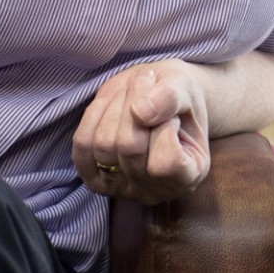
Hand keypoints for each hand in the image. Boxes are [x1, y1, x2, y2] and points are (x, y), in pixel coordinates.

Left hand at [72, 59, 212, 205]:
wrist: (157, 98)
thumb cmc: (178, 96)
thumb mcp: (185, 87)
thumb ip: (170, 98)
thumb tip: (140, 112)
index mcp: (190, 175)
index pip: (167, 164)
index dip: (164, 128)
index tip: (171, 108)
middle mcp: (156, 191)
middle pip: (130, 149)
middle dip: (135, 104)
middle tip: (146, 81)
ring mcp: (123, 189)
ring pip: (105, 146)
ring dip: (115, 107)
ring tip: (130, 91)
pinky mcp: (95, 180)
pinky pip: (82, 148)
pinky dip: (92, 118)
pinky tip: (108, 103)